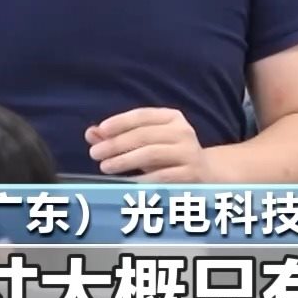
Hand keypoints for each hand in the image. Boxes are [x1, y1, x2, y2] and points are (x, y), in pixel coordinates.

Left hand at [86, 108, 209, 182]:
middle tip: (95, 153)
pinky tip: (125, 182)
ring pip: (150, 154)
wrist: (206, 173)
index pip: (142, 115)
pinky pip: (161, 176)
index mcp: (172, 117)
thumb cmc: (168, 155)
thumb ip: (118, 136)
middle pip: (143, 135)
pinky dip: (140, 179)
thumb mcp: (146, 142)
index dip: (119, 122)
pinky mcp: (191, 174)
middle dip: (116, 144)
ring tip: (105, 167)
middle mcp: (183, 131)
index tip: (101, 130)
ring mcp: (189, 152)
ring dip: (124, 161)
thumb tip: (91, 133)